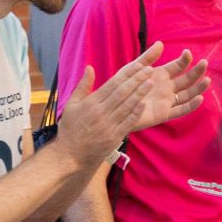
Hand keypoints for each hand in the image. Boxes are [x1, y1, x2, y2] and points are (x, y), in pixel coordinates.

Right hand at [55, 46, 168, 168]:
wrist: (71, 155)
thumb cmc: (71, 128)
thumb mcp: (71, 105)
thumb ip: (82, 86)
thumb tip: (89, 67)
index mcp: (91, 103)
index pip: (112, 85)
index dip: (127, 75)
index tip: (138, 66)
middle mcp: (101, 113)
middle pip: (122, 93)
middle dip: (136, 80)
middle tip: (149, 70)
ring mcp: (108, 125)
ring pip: (127, 106)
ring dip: (140, 93)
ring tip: (151, 82)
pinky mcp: (114, 137)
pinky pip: (127, 122)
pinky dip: (136, 112)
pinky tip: (144, 103)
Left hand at [126, 47, 208, 133]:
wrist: (116, 107)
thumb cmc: (124, 87)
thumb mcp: (134, 69)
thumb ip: (147, 57)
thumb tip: (161, 43)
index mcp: (161, 75)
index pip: (178, 66)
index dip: (184, 60)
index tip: (187, 53)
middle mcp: (167, 88)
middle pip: (187, 80)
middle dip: (196, 72)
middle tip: (204, 63)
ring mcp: (167, 101)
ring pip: (188, 94)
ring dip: (198, 87)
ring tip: (207, 80)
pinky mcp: (164, 114)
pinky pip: (181, 110)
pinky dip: (191, 105)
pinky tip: (199, 98)